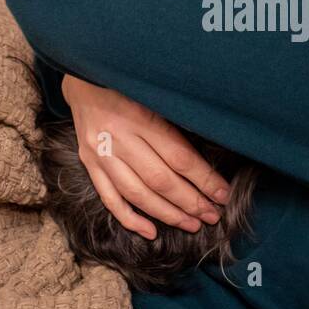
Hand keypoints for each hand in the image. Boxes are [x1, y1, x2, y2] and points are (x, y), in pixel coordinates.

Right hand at [61, 75, 230, 239]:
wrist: (85, 76)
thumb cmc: (130, 86)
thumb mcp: (155, 96)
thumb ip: (175, 126)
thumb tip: (207, 164)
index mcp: (140, 117)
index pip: (179, 157)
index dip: (204, 179)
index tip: (223, 194)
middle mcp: (118, 138)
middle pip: (160, 180)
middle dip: (190, 202)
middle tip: (212, 215)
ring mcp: (100, 153)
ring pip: (137, 194)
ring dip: (167, 214)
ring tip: (191, 224)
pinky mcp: (88, 163)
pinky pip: (110, 198)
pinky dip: (130, 218)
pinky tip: (151, 232)